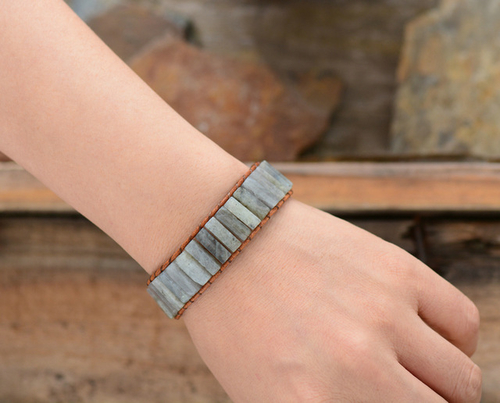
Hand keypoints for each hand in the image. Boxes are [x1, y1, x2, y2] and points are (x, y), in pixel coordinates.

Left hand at [183, 198, 480, 401]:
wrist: (225, 242)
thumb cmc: (237, 321)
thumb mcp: (264, 392)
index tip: (386, 402)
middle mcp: (354, 367)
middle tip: (405, 394)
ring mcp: (381, 313)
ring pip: (462, 380)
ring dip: (446, 385)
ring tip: (417, 371)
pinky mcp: (396, 269)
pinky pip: (462, 321)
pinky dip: (454, 339)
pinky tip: (424, 335)